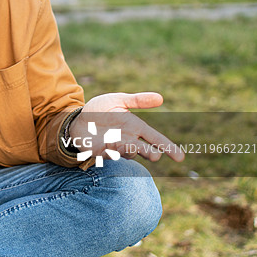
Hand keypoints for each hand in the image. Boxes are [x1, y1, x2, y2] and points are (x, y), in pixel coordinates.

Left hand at [69, 92, 184, 163]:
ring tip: (130, 145)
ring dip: (131, 151)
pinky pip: (111, 155)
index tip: (180, 157)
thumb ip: (137, 100)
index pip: (155, 138)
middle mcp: (129, 140)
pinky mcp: (103, 153)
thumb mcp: (117, 100)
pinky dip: (113, 152)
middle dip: (151, 154)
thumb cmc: (99, 110)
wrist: (77, 119)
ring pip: (130, 154)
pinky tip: (111, 145)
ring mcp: (116, 148)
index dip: (168, 147)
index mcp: (135, 127)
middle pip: (146, 151)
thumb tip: (161, 98)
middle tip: (154, 155)